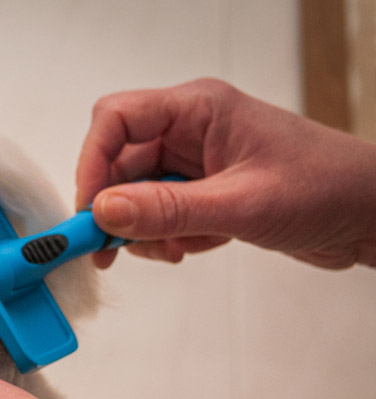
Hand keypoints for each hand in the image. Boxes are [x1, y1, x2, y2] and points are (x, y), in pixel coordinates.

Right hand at [75, 78, 375, 268]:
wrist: (371, 214)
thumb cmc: (326, 188)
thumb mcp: (241, 204)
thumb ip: (167, 210)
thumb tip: (103, 212)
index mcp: (198, 108)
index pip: (116, 119)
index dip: (92, 163)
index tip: (89, 211)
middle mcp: (190, 129)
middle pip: (120, 162)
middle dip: (114, 208)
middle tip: (110, 251)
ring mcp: (195, 160)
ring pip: (136, 193)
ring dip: (144, 229)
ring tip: (173, 251)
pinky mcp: (203, 190)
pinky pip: (160, 212)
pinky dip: (168, 236)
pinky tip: (196, 247)